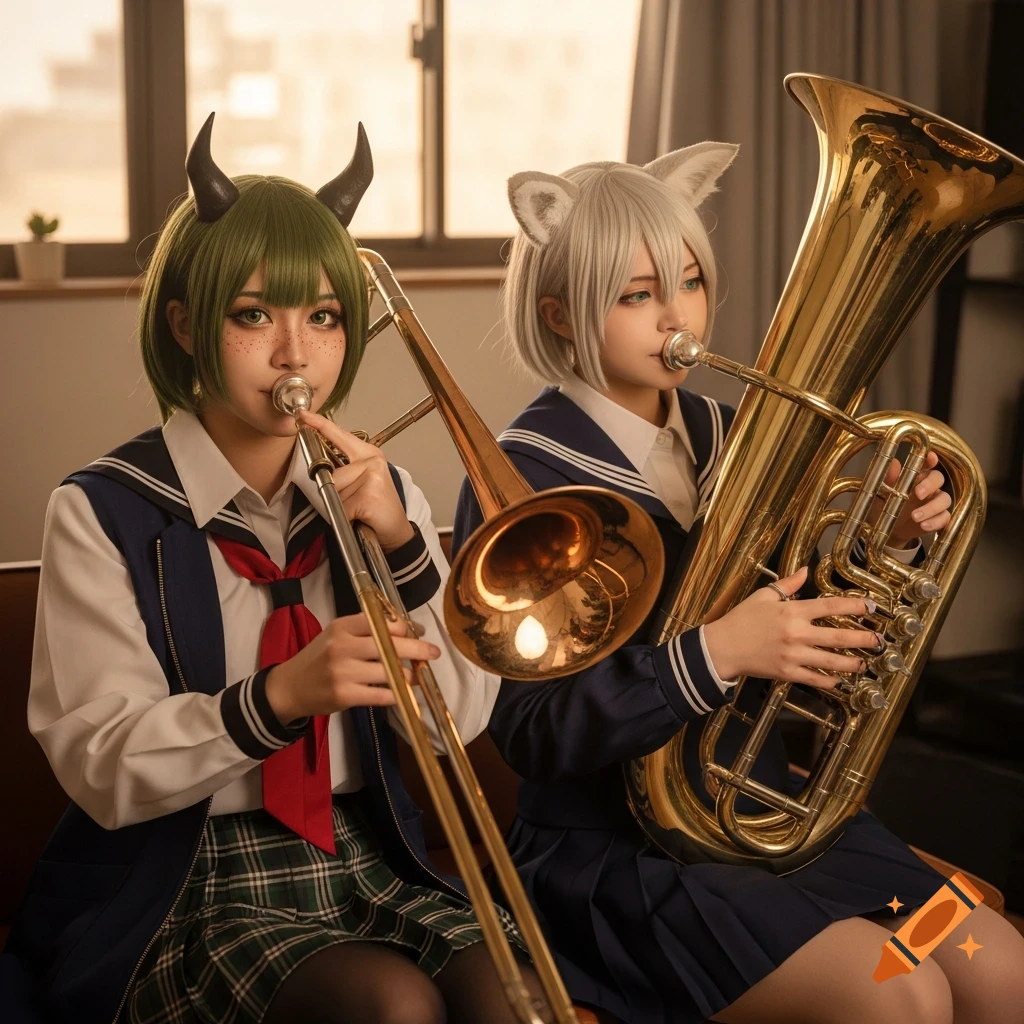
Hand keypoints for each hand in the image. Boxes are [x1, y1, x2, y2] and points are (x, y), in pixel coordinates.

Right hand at [264, 612, 440, 723]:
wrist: (289, 687)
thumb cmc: (319, 658)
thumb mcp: (337, 635)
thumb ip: (366, 630)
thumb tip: (406, 630)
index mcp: (343, 626)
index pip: (382, 621)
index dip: (405, 628)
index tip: (418, 633)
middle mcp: (343, 646)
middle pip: (390, 645)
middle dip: (417, 649)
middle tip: (433, 653)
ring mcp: (343, 671)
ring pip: (389, 671)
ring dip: (409, 676)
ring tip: (417, 677)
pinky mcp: (344, 695)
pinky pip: (381, 694)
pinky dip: (397, 695)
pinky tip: (405, 694)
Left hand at [299, 410, 414, 551]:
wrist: (396, 532)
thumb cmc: (375, 508)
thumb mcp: (360, 482)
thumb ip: (343, 471)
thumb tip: (319, 471)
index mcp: (368, 454)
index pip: (340, 436)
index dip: (320, 425)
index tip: (303, 415)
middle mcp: (371, 460)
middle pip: (330, 475)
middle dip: (334, 493)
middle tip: (354, 502)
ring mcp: (371, 476)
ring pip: (334, 492)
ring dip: (341, 507)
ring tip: (359, 510)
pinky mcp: (369, 495)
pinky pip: (341, 507)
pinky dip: (347, 517)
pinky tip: (362, 516)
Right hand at [701, 567, 879, 687]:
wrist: (722, 647)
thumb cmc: (741, 619)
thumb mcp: (763, 596)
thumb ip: (787, 585)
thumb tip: (805, 570)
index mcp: (793, 612)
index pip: (831, 606)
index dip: (854, 606)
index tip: (871, 607)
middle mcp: (797, 634)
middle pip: (838, 636)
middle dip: (862, 639)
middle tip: (879, 641)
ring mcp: (793, 656)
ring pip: (831, 661)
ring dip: (852, 663)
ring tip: (864, 664)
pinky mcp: (787, 673)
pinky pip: (814, 679)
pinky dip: (829, 682)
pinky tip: (840, 682)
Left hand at [871, 451, 950, 548]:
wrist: (888, 530)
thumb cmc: (885, 507)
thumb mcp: (881, 494)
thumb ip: (888, 479)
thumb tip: (894, 463)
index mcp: (915, 477)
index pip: (926, 464)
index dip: (930, 459)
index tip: (931, 457)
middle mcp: (929, 487)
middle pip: (938, 478)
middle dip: (930, 485)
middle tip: (918, 494)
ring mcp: (935, 502)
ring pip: (944, 499)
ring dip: (931, 508)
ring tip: (914, 517)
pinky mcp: (939, 518)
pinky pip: (945, 517)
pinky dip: (936, 521)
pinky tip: (924, 525)